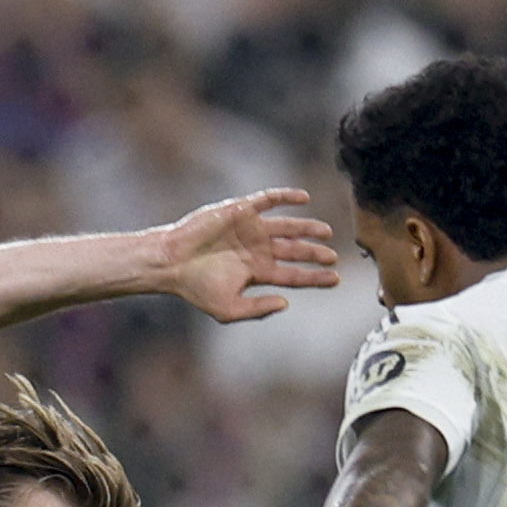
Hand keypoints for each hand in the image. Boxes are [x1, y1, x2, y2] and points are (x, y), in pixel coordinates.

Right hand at [158, 190, 343, 324]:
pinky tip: (304, 198)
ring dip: (307, 228)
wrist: (170, 263)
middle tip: (333, 256)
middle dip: (315, 254)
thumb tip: (286, 303)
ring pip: (287, 226)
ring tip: (326, 232)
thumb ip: (257, 309)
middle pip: (294, 250)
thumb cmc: (195, 288)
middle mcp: (258, 249)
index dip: (315, 278)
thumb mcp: (228, 309)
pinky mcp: (240, 211)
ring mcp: (250, 229)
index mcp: (257, 271)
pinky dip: (286, 197)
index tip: (335, 279)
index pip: (293, 275)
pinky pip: (268, 200)